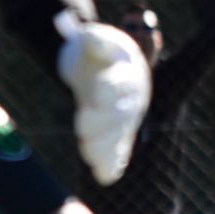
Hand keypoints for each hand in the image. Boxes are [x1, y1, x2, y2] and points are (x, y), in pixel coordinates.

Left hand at [58, 22, 151, 184]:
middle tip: (82, 129)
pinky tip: (103, 177)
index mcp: (128, 73)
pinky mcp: (117, 137)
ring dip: (106, 148)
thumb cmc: (98, 52)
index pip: (122, 85)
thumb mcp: (94, 39)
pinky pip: (118, 153)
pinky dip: (111, 165)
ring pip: (120, 137)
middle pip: (123, 115)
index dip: (110, 91)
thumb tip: (87, 37)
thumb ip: (92, 39)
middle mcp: (132, 100)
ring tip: (89, 156)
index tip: (94, 94)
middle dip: (104, 123)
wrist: (102, 69)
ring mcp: (126, 121)